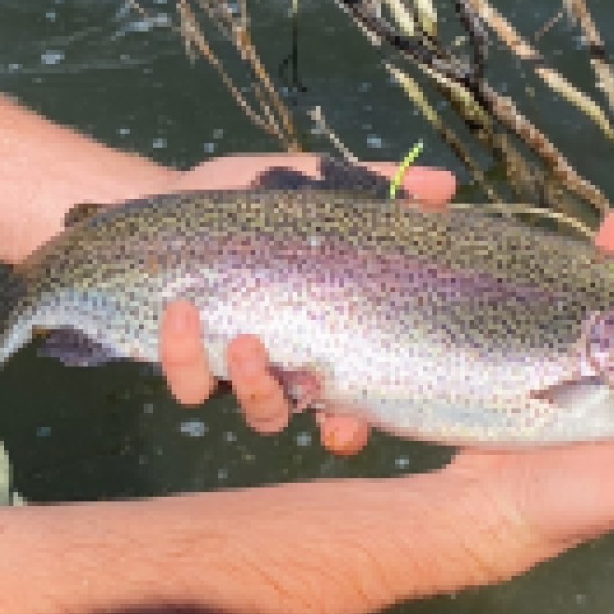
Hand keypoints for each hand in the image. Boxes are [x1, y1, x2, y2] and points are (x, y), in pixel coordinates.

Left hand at [157, 154, 455, 450]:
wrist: (168, 201)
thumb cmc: (249, 201)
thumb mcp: (313, 185)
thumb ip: (377, 188)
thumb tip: (445, 186)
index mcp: (318, 339)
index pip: (344, 402)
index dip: (352, 427)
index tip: (355, 422)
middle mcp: (277, 365)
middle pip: (295, 417)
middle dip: (306, 414)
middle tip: (305, 385)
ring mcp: (228, 367)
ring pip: (249, 408)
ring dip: (251, 384)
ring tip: (246, 339)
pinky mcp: (183, 357)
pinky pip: (188, 382)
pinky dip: (185, 353)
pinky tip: (184, 310)